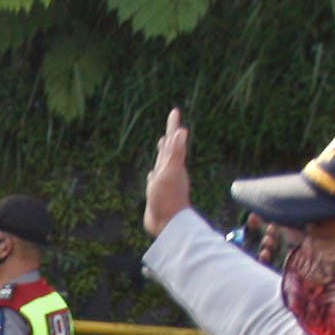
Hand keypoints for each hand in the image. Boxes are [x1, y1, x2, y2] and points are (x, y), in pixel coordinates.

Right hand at [142, 107, 191, 231]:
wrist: (167, 224)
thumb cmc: (169, 198)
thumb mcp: (170, 173)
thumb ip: (175, 153)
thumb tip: (183, 132)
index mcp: (173, 164)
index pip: (173, 140)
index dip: (173, 125)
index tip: (175, 111)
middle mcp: (170, 170)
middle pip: (169, 149)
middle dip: (169, 136)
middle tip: (172, 124)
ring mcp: (164, 182)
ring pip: (162, 163)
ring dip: (162, 153)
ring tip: (161, 143)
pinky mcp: (157, 193)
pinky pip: (155, 179)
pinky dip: (154, 173)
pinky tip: (152, 174)